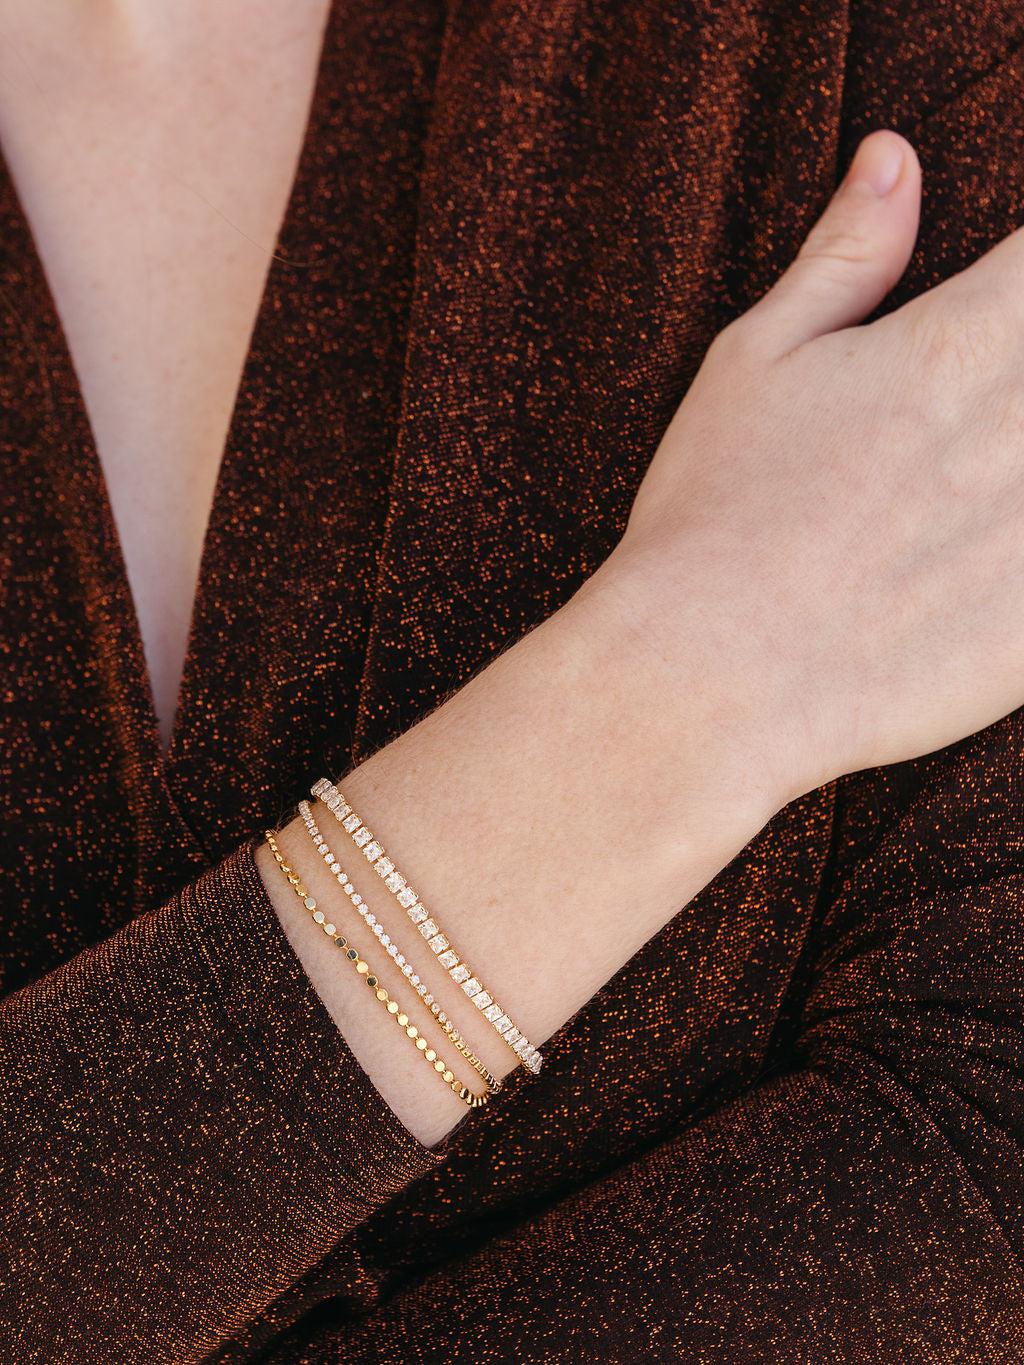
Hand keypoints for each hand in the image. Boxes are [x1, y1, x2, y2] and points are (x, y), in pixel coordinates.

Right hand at [604, 129, 1023, 803]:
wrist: (711, 675)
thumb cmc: (714, 516)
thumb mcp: (754, 362)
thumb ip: (843, 257)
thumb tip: (893, 157)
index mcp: (961, 344)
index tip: (992, 325)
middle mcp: (1022, 424)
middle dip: (1018, 380)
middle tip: (964, 426)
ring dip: (1023, 460)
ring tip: (976, 490)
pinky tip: (990, 557)